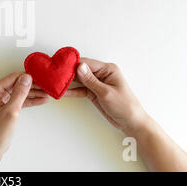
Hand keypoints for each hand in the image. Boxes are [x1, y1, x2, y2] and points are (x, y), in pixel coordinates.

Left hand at [0, 72, 47, 170]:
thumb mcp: (11, 111)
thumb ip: (19, 93)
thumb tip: (26, 77)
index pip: (12, 78)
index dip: (27, 77)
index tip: (40, 77)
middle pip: (16, 84)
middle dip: (32, 86)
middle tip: (46, 86)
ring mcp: (0, 100)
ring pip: (19, 92)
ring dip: (32, 93)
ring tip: (47, 94)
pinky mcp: (5, 107)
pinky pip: (18, 100)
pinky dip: (29, 101)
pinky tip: (40, 100)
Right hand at [66, 58, 186, 171]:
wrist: (131, 122)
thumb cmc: (124, 106)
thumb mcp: (106, 93)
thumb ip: (91, 80)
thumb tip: (79, 66)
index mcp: (108, 69)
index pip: (87, 63)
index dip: (73, 65)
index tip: (60, 67)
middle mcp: (102, 74)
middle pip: (81, 70)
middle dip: (68, 73)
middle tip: (55, 75)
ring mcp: (97, 83)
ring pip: (79, 80)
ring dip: (68, 82)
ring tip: (55, 83)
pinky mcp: (93, 92)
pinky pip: (80, 89)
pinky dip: (72, 91)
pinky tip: (63, 92)